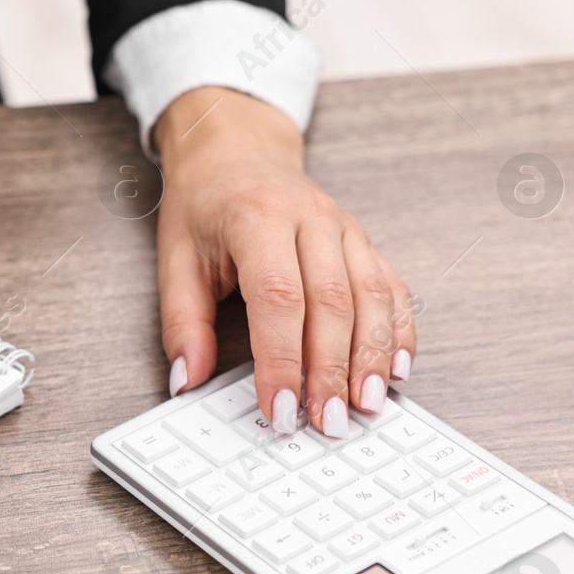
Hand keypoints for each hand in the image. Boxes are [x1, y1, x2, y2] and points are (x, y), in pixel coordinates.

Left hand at [154, 87, 415, 437]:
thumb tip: (187, 381)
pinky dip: (398, 331)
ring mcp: (344, 228)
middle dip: (331, 371)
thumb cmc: (204, 205)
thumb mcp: (175, 259)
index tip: (280, 409)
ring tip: (365, 406)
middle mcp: (309, 219)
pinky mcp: (364, 240)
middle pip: (331, 303)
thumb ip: (182, 323)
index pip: (277, 298)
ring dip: (372, 357)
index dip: (282, 359)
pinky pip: (391, 287)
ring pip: (371, 296)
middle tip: (326, 423)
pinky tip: (397, 368)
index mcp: (256, 218)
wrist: (236, 150)